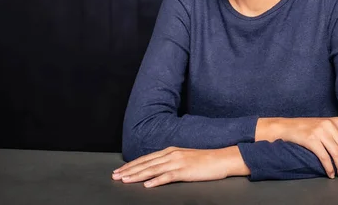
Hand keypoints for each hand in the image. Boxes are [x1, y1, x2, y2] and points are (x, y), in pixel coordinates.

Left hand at [111, 147, 230, 187]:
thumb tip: (157, 169)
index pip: (146, 158)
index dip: (132, 165)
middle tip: (115, 176)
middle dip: (129, 170)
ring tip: (125, 180)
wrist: (221, 158)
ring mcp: (178, 162)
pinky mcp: (185, 171)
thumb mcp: (184, 158)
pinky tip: (147, 185)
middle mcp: (171, 154)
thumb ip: (170, 161)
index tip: (120, 170)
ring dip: (137, 175)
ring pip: (153, 169)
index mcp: (170, 151)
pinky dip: (156, 181)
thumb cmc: (204, 161)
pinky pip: (168, 177)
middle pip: (146, 163)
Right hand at [279, 117, 337, 178]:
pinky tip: (331, 174)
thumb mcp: (329, 122)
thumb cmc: (310, 126)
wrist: (288, 127)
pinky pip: (324, 156)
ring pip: (337, 153)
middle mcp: (330, 125)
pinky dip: (330, 168)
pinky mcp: (310, 139)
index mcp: (337, 121)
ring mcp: (320, 131)